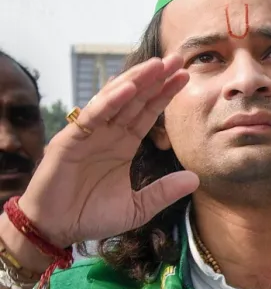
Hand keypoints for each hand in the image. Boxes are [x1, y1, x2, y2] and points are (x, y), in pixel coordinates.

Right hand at [15, 55, 198, 247]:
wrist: (57, 229)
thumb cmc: (93, 216)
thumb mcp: (138, 207)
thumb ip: (164, 192)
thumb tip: (195, 179)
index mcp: (124, 144)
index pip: (148, 112)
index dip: (165, 94)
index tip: (185, 77)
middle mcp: (108, 133)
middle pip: (136, 99)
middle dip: (156, 78)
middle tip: (178, 58)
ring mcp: (89, 134)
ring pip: (115, 100)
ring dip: (136, 81)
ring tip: (158, 65)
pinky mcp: (70, 140)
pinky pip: (93, 116)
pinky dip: (110, 101)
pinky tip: (129, 88)